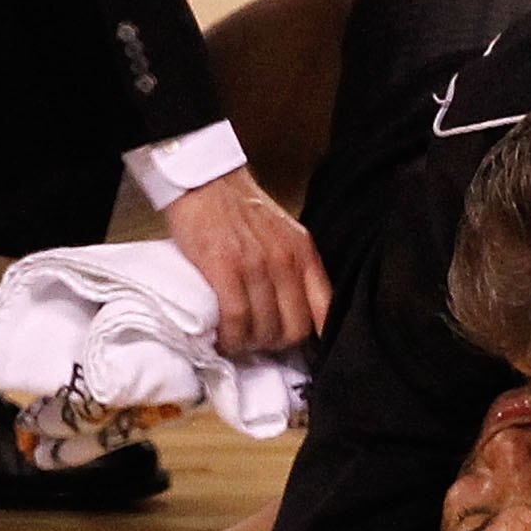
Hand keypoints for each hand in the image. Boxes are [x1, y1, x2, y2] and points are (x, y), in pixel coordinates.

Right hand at [164, 165, 330, 354]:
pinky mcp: (225, 268)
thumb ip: (295, 268)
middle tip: (256, 342)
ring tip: (235, 340)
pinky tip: (221, 337)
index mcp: (304, 253)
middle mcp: (286, 261)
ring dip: (248, 344)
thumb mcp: (284, 234)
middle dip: (274, 345)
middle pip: (294, 329)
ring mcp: (257, 265)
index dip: (314, 340)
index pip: (325, 312)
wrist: (205, 181)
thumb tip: (298, 311)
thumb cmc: (240, 210)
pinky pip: (236, 319)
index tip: (298, 349)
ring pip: (264, 329)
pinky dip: (229, 337)